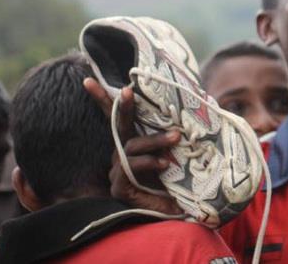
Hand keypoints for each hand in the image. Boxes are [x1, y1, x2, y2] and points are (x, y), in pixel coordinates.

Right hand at [83, 78, 182, 214]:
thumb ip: (177, 132)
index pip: (117, 117)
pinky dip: (150, 162)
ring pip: (133, 145)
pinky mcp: (120, 185)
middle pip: (117, 125)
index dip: (103, 98)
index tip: (87, 78)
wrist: (171, 209)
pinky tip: (165, 164)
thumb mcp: (176, 152)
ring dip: (156, 140)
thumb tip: (201, 101)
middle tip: (127, 90)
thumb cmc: (172, 179)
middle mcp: (122, 152)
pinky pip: (133, 167)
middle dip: (120, 106)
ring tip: (177, 138)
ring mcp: (119, 168)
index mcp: (133, 142)